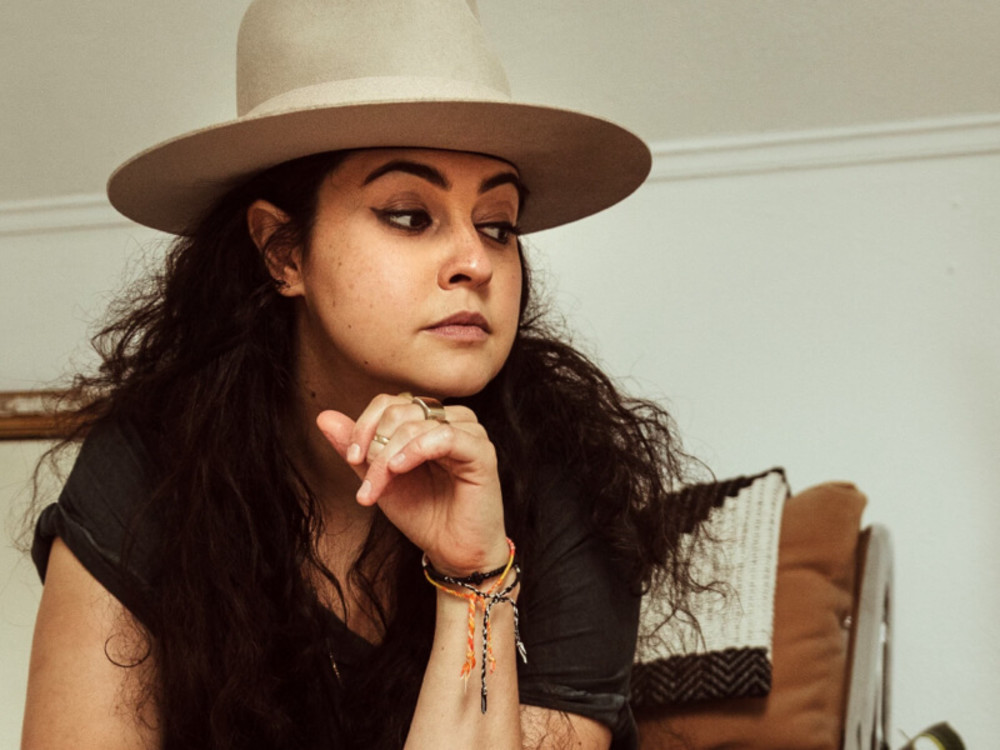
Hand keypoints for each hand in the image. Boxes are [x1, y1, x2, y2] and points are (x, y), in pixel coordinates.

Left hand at [316, 394, 508, 575]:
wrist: (453, 551)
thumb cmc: (423, 514)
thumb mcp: (380, 479)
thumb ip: (356, 448)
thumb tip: (324, 417)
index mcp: (429, 421)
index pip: (390, 402)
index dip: (365, 425)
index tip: (353, 459)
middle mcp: (451, 420)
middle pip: (400, 412)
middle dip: (375, 447)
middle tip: (367, 484)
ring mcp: (470, 433)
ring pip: (417, 423)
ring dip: (389, 456)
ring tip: (380, 488)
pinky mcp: (482, 452)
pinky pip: (445, 436)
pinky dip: (416, 450)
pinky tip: (400, 469)